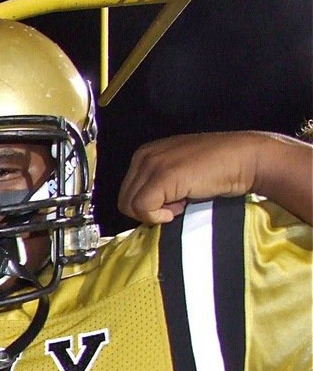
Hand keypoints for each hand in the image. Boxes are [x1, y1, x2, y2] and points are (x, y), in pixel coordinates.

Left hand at [118, 132, 262, 224]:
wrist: (246, 159)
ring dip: (156, 213)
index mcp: (145, 154)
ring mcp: (152, 164)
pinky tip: (181, 207)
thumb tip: (143, 213)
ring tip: (181, 202)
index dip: (148, 205)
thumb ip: (156, 187)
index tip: (173, 201)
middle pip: (125, 200)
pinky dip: (159, 216)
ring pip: (130, 206)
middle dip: (150, 210)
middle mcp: (144, 156)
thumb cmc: (217, 170)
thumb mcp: (178, 174)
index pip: (127, 192)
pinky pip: (143, 208)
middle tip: (178, 204)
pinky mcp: (162, 176)